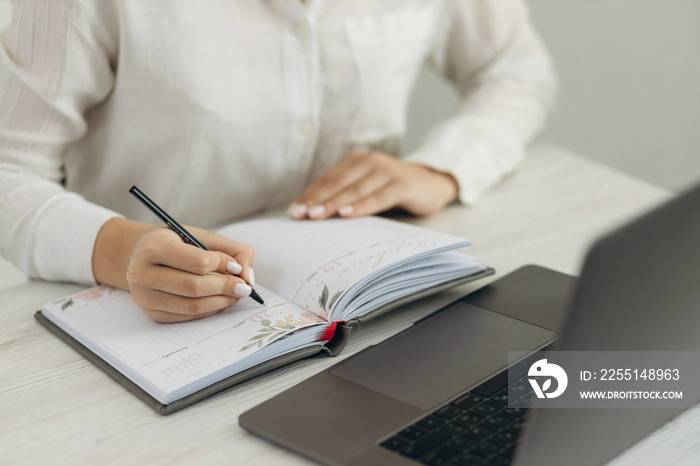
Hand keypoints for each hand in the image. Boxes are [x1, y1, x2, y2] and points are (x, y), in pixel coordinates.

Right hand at [92, 218, 255, 322]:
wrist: (141, 254)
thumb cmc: (176, 243)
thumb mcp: (200, 236)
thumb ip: (231, 249)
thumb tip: (247, 276)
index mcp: (154, 247)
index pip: (198, 262)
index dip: (223, 265)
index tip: (237, 266)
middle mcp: (142, 273)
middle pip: (194, 287)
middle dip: (225, 287)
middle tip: (243, 286)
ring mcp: (144, 296)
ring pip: (192, 306)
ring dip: (221, 302)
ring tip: (235, 294)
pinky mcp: (151, 312)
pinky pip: (187, 316)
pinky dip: (209, 310)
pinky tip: (219, 300)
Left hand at [286, 151, 458, 219]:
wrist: (433, 184)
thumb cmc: (394, 190)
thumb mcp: (368, 189)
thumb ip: (346, 196)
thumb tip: (314, 214)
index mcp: (357, 161)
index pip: (329, 180)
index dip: (310, 195)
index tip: (294, 211)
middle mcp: (370, 161)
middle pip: (338, 184)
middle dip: (317, 201)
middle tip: (300, 215)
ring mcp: (387, 171)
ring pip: (355, 190)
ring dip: (334, 204)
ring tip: (317, 216)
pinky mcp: (402, 184)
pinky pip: (378, 197)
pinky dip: (361, 206)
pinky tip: (347, 214)